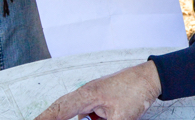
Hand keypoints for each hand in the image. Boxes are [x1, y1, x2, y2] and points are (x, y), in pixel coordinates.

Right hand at [34, 61, 161, 119]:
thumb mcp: (120, 119)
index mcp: (87, 95)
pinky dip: (76, 116)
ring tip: (47, 118)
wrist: (149, 78)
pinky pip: (81, 109)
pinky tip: (81, 117)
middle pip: (60, 107)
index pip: (61, 110)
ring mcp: (91, 94)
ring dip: (60, 115)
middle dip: (47, 116)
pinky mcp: (98, 97)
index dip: (45, 118)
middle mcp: (85, 92)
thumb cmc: (135, 93)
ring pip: (70, 108)